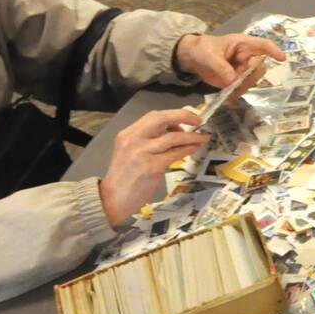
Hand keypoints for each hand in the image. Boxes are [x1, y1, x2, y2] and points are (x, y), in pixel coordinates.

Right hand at [98, 108, 208, 225]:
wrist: (111, 200)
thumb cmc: (124, 178)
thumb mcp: (131, 153)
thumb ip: (149, 141)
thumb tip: (176, 131)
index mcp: (127, 134)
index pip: (153, 116)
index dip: (173, 114)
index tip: (187, 117)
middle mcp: (133, 140)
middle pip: (161, 119)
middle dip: (183, 116)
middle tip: (199, 120)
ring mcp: (141, 153)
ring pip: (172, 137)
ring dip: (191, 136)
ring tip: (203, 137)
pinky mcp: (150, 167)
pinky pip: (174, 154)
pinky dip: (187, 149)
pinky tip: (194, 148)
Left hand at [175, 32, 286, 86]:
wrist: (192, 58)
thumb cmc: (203, 49)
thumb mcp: (209, 55)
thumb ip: (221, 66)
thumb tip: (232, 80)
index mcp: (243, 44)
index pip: (263, 45)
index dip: (274, 51)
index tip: (282, 59)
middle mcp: (246, 57)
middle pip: (259, 68)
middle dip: (251, 75)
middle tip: (236, 78)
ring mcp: (242, 70)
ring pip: (252, 80)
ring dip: (242, 85)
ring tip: (227, 85)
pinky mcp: (236, 80)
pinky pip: (243, 88)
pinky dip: (236, 92)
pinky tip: (227, 93)